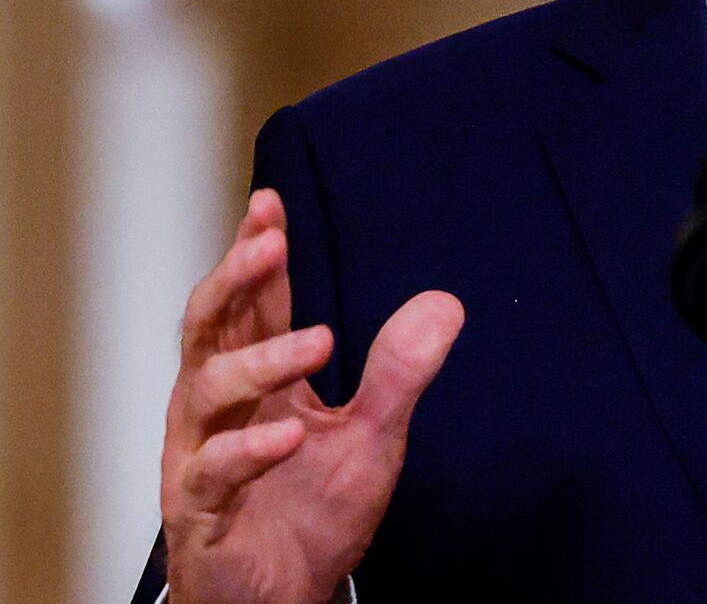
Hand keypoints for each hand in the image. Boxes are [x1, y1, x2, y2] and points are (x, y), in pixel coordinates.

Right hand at [161, 189, 464, 603]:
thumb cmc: (312, 514)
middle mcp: (215, 411)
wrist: (287, 600)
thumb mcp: (372, 434)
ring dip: (259, 362)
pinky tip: (291, 435)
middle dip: (234, 281)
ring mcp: (199, 460)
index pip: (248, 304)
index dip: (254, 255)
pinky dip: (248, 452)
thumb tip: (445, 302)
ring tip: (319, 339)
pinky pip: (212, 475)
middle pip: (208, 329)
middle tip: (270, 244)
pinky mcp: (200, 515)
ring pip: (205, 393)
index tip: (271, 206)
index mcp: (254, 382)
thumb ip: (400, 371)